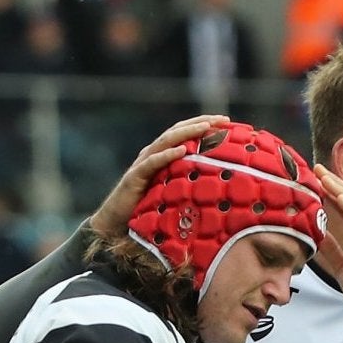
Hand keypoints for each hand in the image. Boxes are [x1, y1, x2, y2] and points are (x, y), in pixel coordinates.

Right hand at [88, 114, 230, 239]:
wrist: (115, 222)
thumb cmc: (145, 210)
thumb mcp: (171, 193)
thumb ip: (186, 184)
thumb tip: (216, 187)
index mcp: (162, 155)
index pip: (184, 133)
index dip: (204, 125)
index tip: (227, 122)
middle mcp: (152, 154)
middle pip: (178, 131)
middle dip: (201, 122)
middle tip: (223, 120)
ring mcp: (143, 163)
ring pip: (166, 141)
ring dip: (186, 133)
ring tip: (205, 128)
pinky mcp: (135, 176)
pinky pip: (152, 162)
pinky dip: (167, 155)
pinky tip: (182, 150)